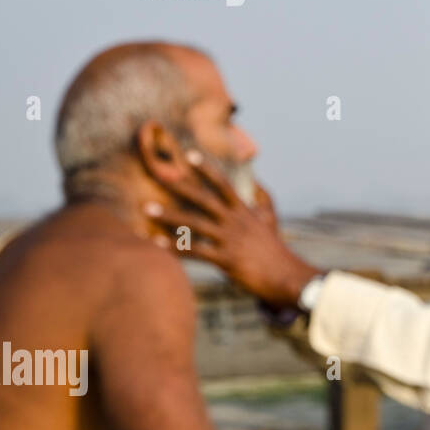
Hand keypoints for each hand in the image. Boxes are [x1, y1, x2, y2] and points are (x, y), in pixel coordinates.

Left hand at [143, 151, 321, 309]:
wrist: (284, 275)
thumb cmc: (273, 247)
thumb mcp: (270, 218)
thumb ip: (262, 197)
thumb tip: (253, 179)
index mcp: (244, 211)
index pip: (223, 184)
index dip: (207, 169)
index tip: (190, 155)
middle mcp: (234, 222)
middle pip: (203, 200)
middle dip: (180, 187)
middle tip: (158, 176)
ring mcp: (229, 240)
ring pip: (194, 224)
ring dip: (168, 216)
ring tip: (146, 209)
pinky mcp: (224, 259)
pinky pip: (194, 251)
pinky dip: (174, 247)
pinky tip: (155, 243)